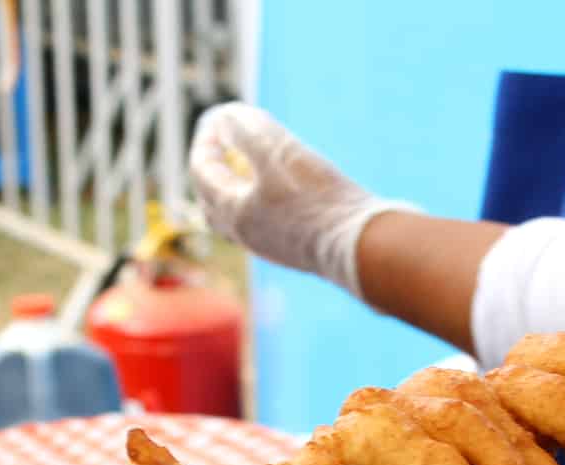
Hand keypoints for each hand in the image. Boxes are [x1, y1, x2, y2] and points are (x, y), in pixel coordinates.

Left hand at [189, 102, 406, 297]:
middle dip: (214, 169)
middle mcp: (247, 236)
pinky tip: (285, 187)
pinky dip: (263, 200)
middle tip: (224, 143)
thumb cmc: (318, 201)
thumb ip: (245, 131)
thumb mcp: (278, 153)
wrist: (363, 248)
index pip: (201, 173)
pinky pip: (267, 223)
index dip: (206, 139)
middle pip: (212, 202)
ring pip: (239, 217)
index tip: (220, 116)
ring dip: (239, 187)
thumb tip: (226, 117)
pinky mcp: (300, 248)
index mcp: (234, 214)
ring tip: (252, 164)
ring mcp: (274, 246)